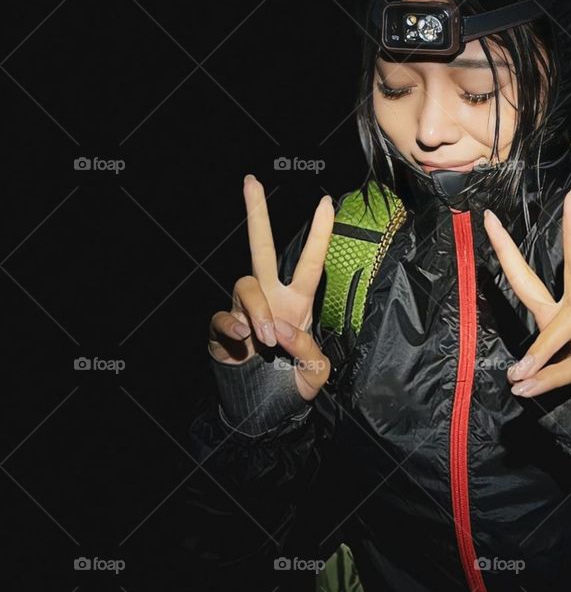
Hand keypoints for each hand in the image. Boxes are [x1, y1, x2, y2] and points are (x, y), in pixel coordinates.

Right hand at [207, 174, 335, 400]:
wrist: (264, 412)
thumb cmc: (294, 385)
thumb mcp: (316, 372)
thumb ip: (307, 349)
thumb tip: (281, 328)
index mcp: (298, 302)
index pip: (309, 262)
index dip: (319, 233)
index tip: (326, 201)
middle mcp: (269, 298)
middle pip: (260, 247)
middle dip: (256, 213)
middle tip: (251, 180)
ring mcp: (243, 311)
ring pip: (246, 285)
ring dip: (258, 310)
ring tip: (265, 340)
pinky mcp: (222, 329)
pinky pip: (223, 317)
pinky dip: (234, 330)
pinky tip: (244, 346)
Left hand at [482, 185, 570, 398]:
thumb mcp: (547, 362)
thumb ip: (532, 360)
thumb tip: (514, 376)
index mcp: (565, 309)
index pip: (553, 268)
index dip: (546, 237)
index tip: (559, 199)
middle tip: (570, 202)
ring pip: (564, 327)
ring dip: (539, 352)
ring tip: (517, 376)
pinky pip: (567, 367)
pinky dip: (544, 379)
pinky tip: (524, 388)